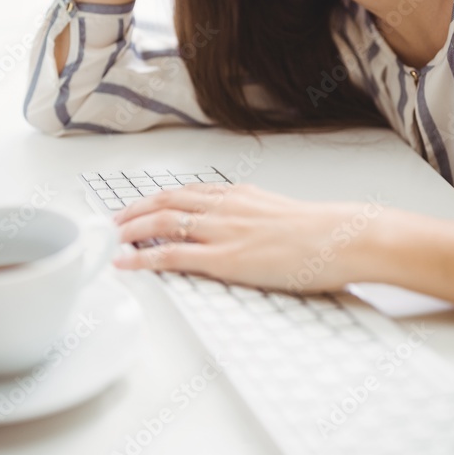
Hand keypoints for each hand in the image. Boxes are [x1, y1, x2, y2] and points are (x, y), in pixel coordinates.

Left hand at [112, 183, 385, 292]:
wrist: (341, 237)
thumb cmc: (322, 231)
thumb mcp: (282, 212)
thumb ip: (257, 216)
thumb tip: (249, 227)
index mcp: (239, 195)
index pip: (186, 192)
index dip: (156, 199)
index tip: (140, 206)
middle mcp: (225, 207)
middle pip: (166, 201)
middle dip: (134, 210)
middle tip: (115, 220)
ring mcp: (222, 232)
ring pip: (162, 222)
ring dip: (130, 229)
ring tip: (112, 238)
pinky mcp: (225, 260)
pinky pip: (172, 256)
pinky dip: (143, 258)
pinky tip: (126, 262)